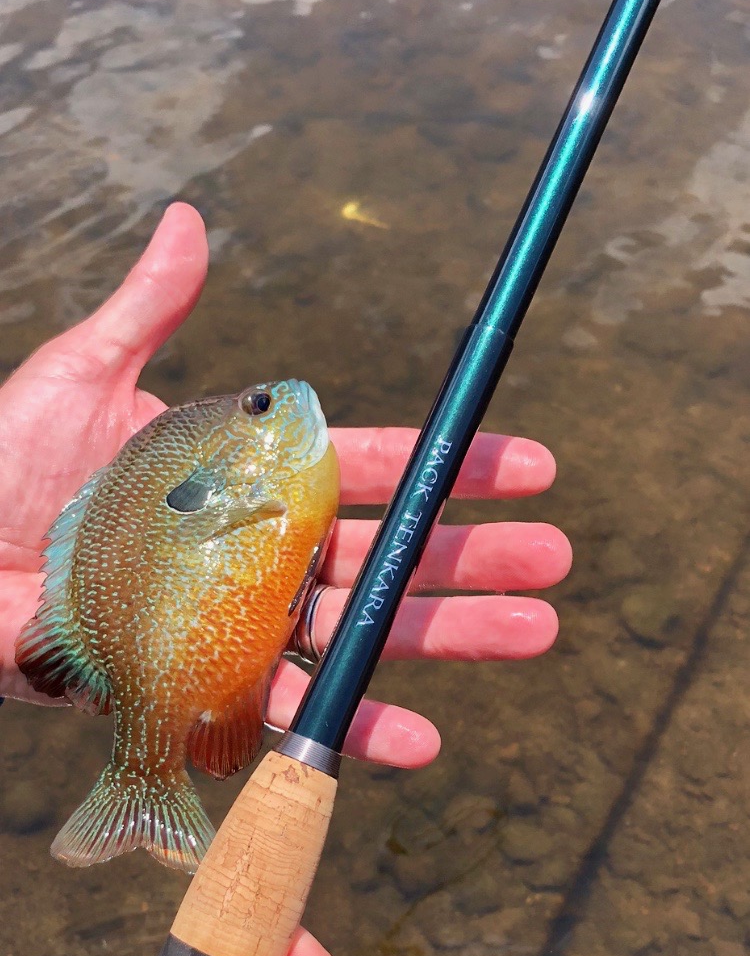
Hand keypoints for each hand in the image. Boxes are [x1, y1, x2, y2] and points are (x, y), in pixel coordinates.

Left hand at [0, 203, 570, 765]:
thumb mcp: (80, 378)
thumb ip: (148, 312)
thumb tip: (189, 220)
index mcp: (243, 477)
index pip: (366, 469)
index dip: (447, 466)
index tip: (527, 466)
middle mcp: (254, 555)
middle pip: (382, 556)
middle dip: (471, 558)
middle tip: (554, 561)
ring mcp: (232, 623)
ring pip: (357, 632)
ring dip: (445, 638)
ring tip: (532, 635)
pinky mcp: (196, 683)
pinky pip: (284, 707)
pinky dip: (352, 724)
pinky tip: (419, 736)